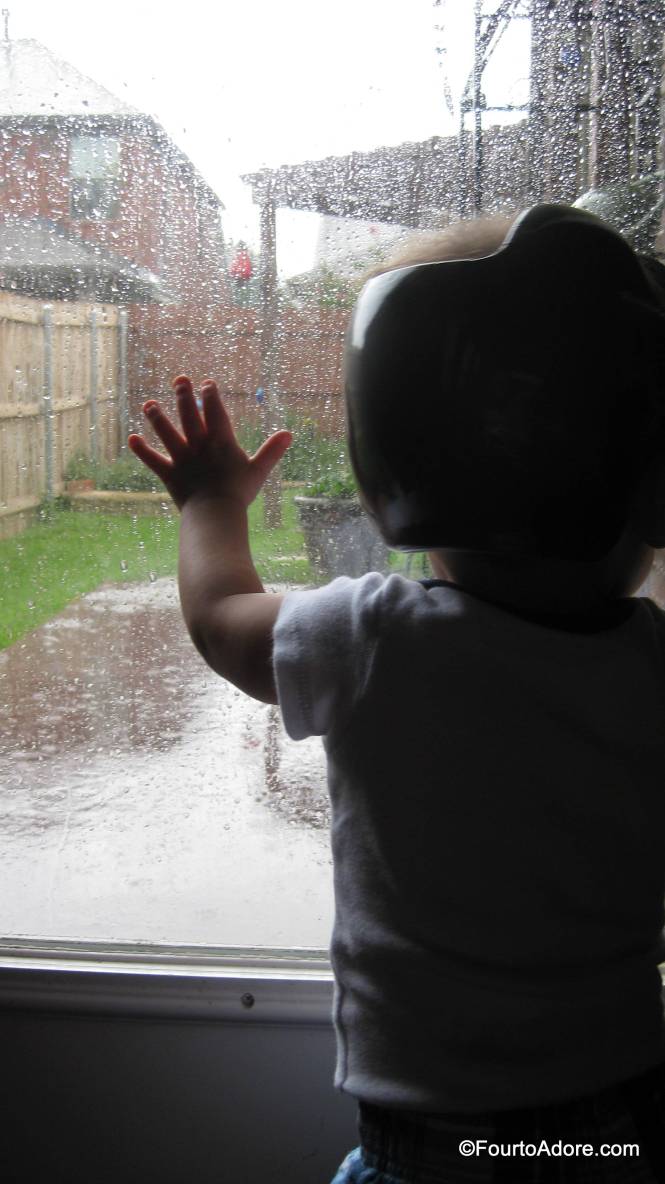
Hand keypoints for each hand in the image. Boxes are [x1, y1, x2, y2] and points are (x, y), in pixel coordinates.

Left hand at [128, 376, 290, 510]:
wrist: (215, 514)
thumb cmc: (239, 492)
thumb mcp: (258, 470)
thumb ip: (271, 451)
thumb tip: (288, 434)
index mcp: (221, 441)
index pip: (215, 411)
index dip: (211, 395)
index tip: (206, 383)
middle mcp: (198, 445)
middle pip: (189, 414)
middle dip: (183, 395)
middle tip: (179, 380)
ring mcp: (181, 458)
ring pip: (166, 432)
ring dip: (157, 417)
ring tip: (149, 404)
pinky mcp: (168, 473)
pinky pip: (152, 460)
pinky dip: (141, 450)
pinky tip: (131, 439)